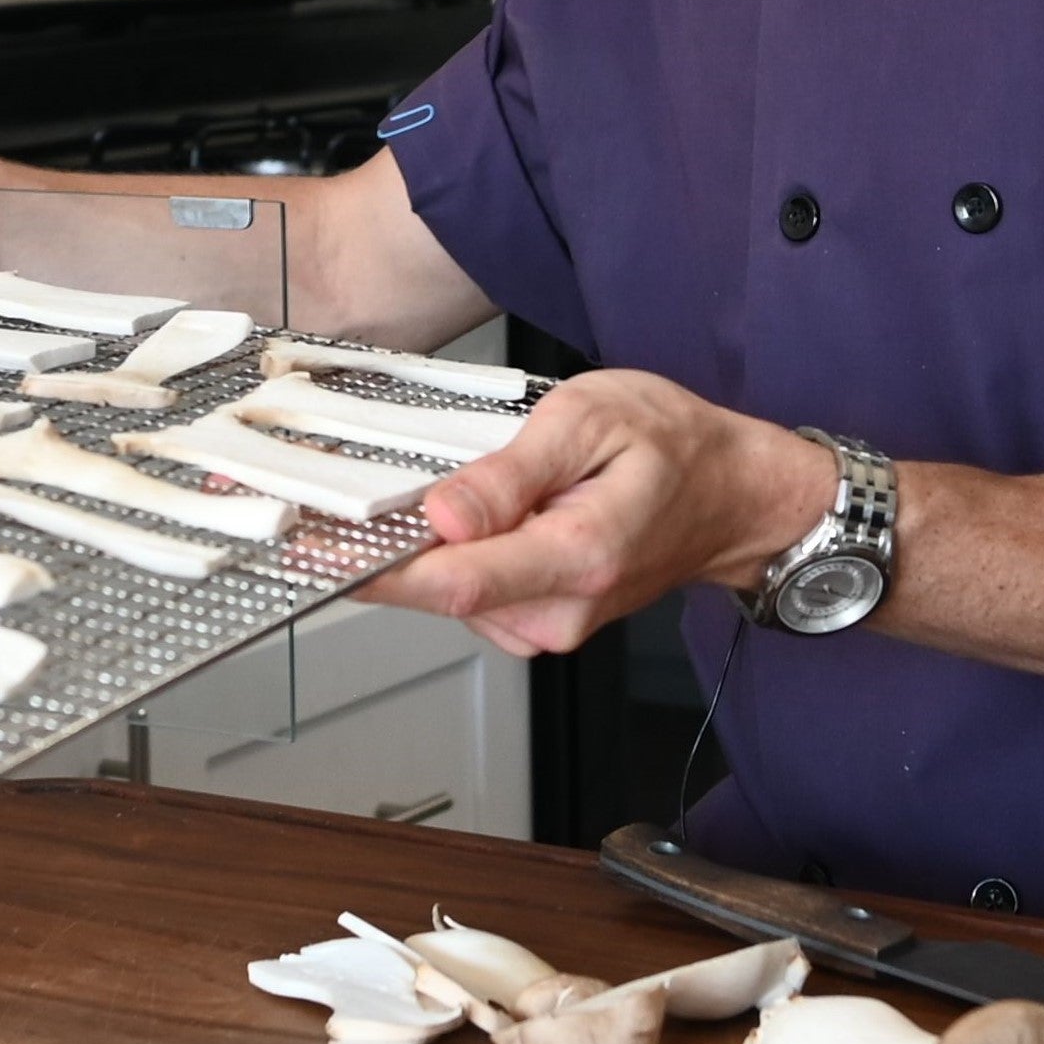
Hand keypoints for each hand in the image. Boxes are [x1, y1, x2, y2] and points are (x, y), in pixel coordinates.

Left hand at [360, 370, 833, 656]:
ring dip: (433, 547)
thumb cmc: (673, 446)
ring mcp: (551, 625)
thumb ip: (512, 472)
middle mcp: (560, 609)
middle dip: (391, 545)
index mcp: (575, 556)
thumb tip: (443, 514)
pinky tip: (490, 517)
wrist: (733, 496)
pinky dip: (459, 557)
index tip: (310, 548)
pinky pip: (473, 593)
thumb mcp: (590, 419)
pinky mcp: (541, 624)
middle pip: (439, 590)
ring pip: (451, 593)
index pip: (452, 581)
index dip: (372, 567)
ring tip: (476, 485)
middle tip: (360, 492)